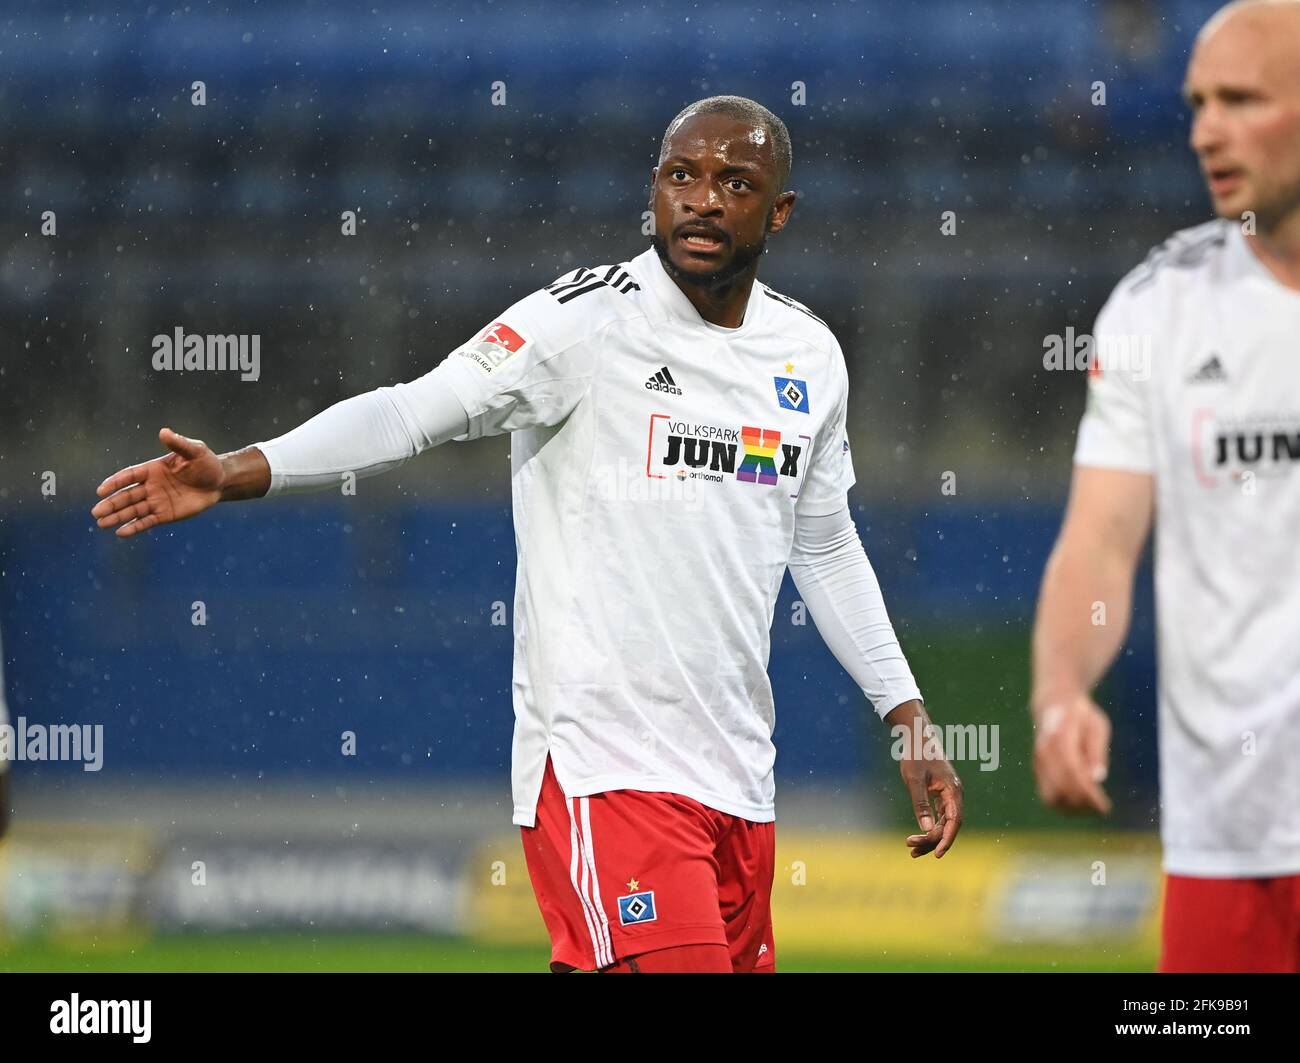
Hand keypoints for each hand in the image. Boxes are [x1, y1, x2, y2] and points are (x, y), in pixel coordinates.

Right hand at [91, 428, 225, 537]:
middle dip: (111, 504)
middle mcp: (151, 486)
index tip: (101, 490)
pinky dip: (134, 527)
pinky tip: (120, 532)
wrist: (220, 482)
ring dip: (117, 517)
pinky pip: (147, 521)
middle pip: (127, 495)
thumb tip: (163, 432)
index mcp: (152, 469)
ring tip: (101, 523)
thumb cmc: (206, 463)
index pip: (129, 476)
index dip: (115, 482)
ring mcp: (157, 501)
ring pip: (133, 510)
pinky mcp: (165, 514)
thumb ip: (178, 444)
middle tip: (96, 512)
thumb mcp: (194, 451)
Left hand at [887, 700, 963, 858]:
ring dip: (930, 837)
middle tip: (911, 849)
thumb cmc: (916, 755)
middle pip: (948, 826)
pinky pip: (939, 817)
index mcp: (953, 791)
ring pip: (943, 824)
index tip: (937, 854)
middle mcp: (954, 796)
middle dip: (932, 840)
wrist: (917, 737)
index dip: (947, 839)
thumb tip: (927, 828)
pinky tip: (918, 837)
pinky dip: (929, 828)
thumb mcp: (915, 780)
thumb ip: (921, 804)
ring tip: (912, 851)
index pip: (954, 822)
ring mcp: (948, 796)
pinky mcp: (941, 796)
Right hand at [1032, 693, 1111, 813]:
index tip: (1105, 806)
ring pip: (1050, 797)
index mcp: (1060, 739)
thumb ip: (1097, 751)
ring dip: (1071, 809)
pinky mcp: (1037, 769)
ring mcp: (1038, 762)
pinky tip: (1080, 803)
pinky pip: (1046, 795)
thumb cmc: (1081, 715)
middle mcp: (1044, 753)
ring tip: (1091, 809)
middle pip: (1061, 789)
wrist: (1053, 703)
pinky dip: (1062, 805)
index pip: (1073, 774)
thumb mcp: (1097, 725)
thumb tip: (1099, 779)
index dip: (1089, 794)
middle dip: (1082, 804)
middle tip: (1101, 809)